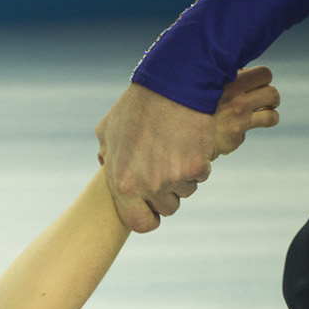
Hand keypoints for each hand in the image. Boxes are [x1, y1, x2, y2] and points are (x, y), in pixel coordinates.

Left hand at [96, 68, 279, 232]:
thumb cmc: (137, 106)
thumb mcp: (107, 131)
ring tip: (175, 149)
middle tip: (166, 168)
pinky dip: (199, 163)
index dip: (147, 218)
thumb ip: (107, 155)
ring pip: (186, 192)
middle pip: (167, 208)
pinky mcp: (197, 166)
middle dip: (168, 193)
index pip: (138, 224)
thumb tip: (106, 166)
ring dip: (183, 177)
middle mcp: (148, 186)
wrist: (173, 84)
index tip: (153, 209)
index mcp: (122, 183)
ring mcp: (173, 178)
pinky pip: (201, 176)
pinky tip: (189, 141)